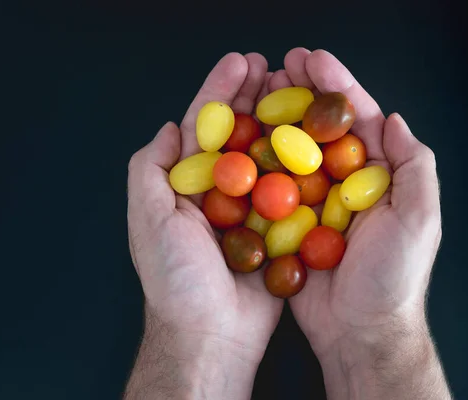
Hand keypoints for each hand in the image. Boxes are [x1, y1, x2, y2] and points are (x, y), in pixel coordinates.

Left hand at [124, 53, 281, 399]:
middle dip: (255, 97)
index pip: (204, 127)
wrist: (212, 332)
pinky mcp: (278, 228)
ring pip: (270, 155)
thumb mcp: (149, 219)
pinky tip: (318, 139)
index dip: (220, 92)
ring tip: (300, 91)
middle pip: (241, 133)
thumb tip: (169, 128)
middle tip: (274, 67)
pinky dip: (305, 164)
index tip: (239, 63)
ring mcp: (252, 208)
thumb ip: (151, 170)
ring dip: (283, 122)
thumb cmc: (175, 279)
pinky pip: (294, 190)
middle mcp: (221, 190)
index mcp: (188, 184)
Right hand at [276, 48, 450, 398]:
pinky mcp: (291, 222)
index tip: (313, 60)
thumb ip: (412, 167)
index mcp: (379, 175)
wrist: (359, 331)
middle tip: (279, 65)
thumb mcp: (419, 220)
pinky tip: (242, 141)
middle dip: (301, 93)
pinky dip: (258, 162)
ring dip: (276, 119)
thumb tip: (394, 120)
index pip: (358, 119)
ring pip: (294, 151)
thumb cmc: (393, 279)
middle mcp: (346, 182)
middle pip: (321, 127)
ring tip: (256, 91)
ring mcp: (316, 200)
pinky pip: (273, 186)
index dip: (337, 86)